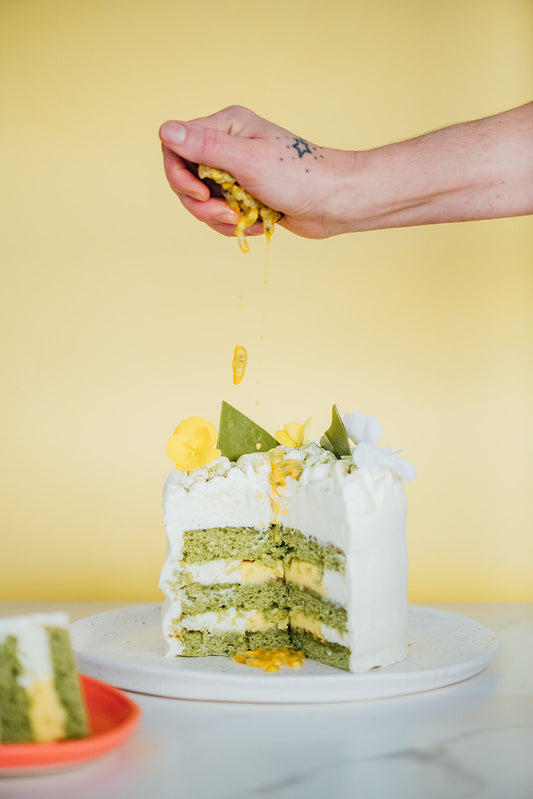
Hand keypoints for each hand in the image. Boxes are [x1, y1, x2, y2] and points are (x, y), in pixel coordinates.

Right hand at [159, 105, 357, 240]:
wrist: (335, 202)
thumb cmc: (299, 175)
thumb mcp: (248, 161)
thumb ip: (205, 147)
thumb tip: (165, 129)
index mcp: (225, 126)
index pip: (176, 147)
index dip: (179, 174)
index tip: (200, 192)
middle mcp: (227, 146)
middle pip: (185, 178)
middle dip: (201, 203)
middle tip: (226, 214)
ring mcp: (235, 172)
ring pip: (202, 201)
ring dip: (218, 218)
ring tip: (243, 221)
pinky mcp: (245, 195)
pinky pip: (220, 214)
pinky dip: (233, 225)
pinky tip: (254, 225)